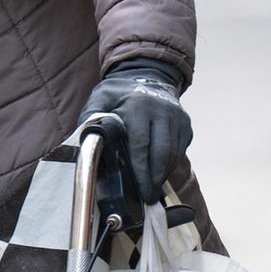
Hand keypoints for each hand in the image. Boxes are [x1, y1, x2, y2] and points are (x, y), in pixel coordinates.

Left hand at [80, 63, 191, 203]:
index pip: (141, 144)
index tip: (140, 190)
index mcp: (138, 106)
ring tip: (152, 188)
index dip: (141, 170)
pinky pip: (180, 150)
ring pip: (174, 154)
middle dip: (155, 178)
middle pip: (162, 152)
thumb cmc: (118, 94)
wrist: (146, 74)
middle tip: (147, 197)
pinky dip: (170, 165)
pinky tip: (159, 173)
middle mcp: (162, 111)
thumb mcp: (99, 101)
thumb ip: (92, 122)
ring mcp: (177, 117)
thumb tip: (85, 148)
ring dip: (163, 174)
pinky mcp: (186, 124)